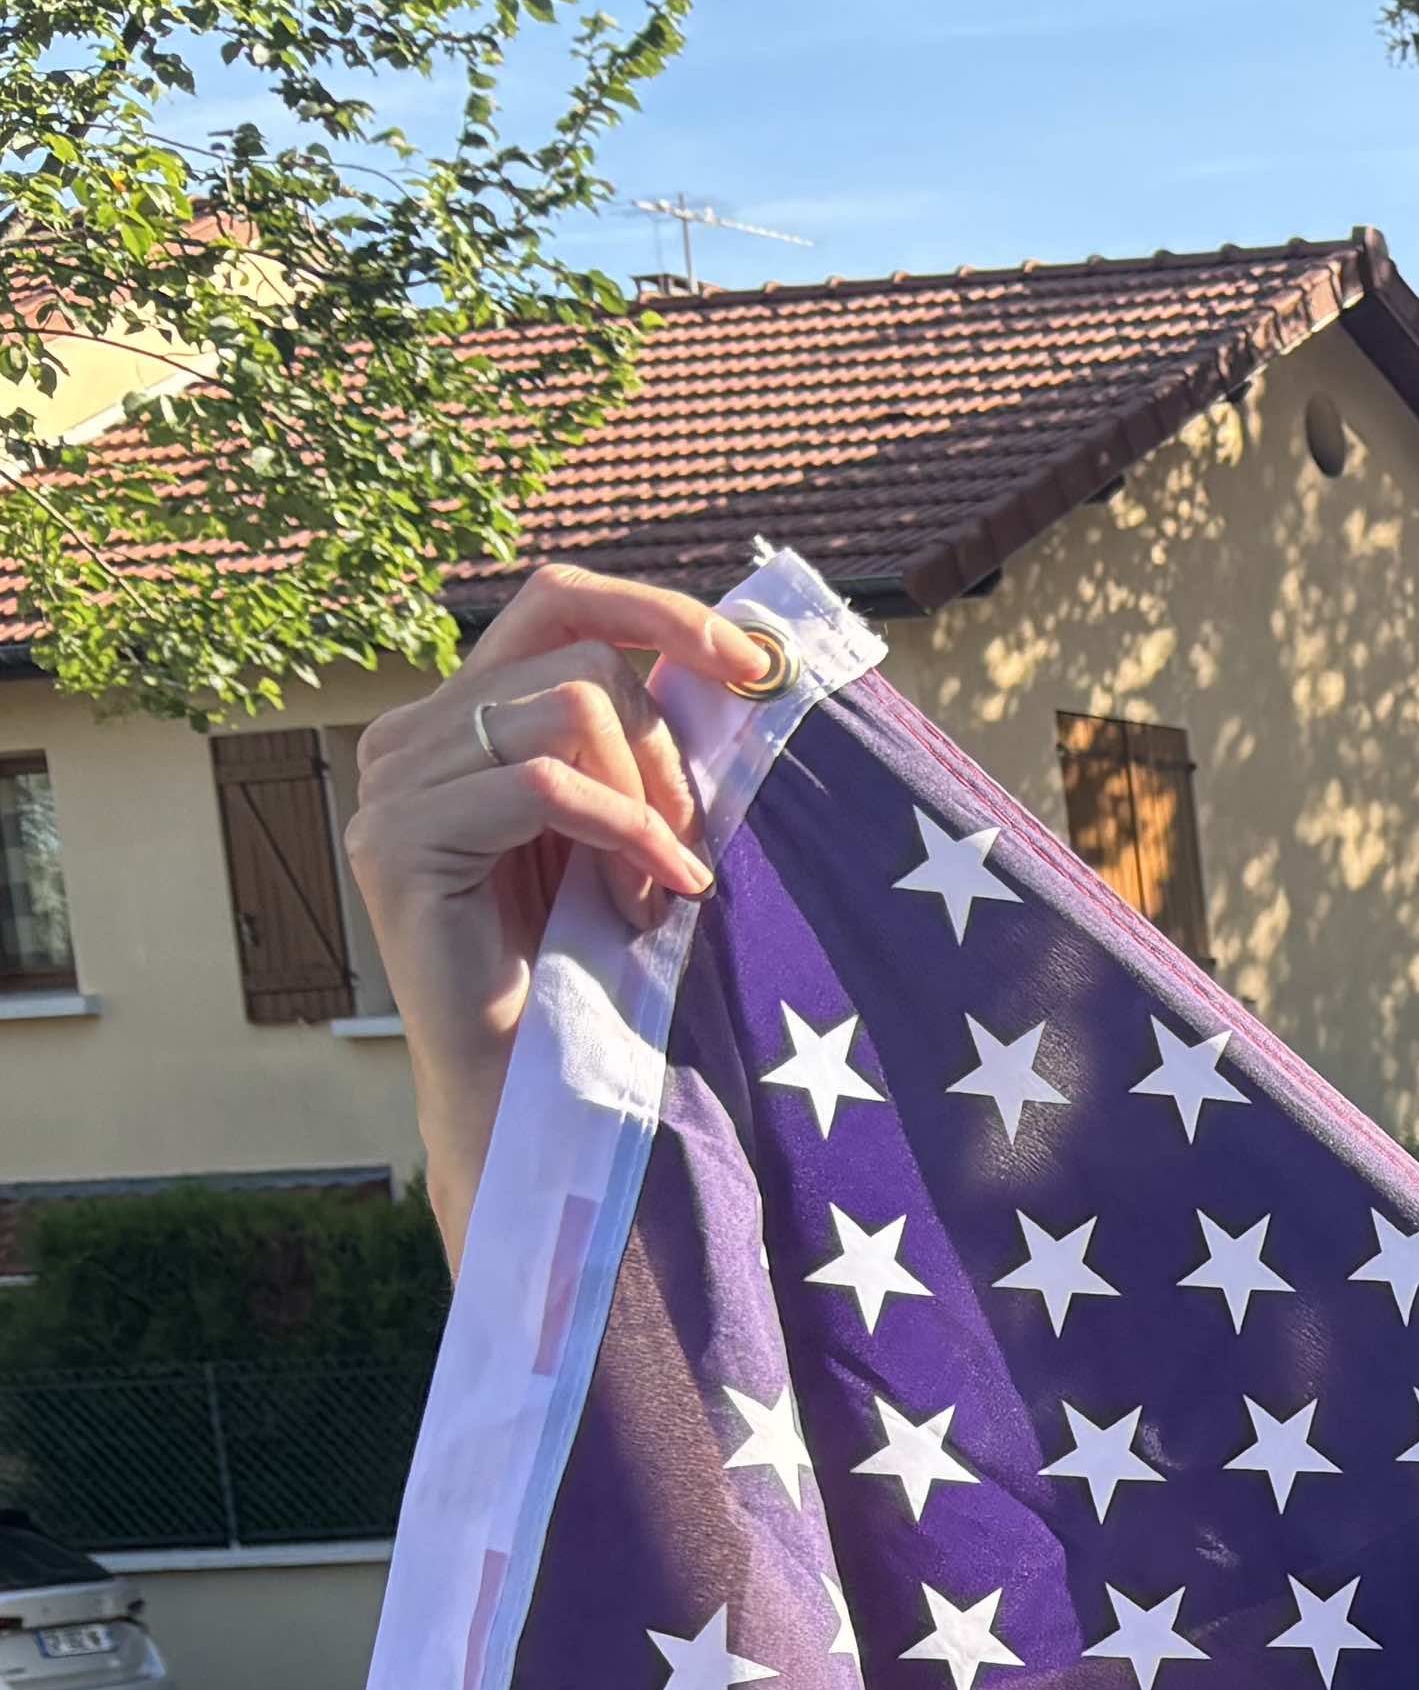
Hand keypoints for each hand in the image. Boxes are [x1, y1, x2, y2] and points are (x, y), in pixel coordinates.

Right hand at [341, 566, 763, 1228]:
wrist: (529, 1088)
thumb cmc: (593, 968)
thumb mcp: (628, 830)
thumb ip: (642, 746)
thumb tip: (738, 659)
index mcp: (463, 719)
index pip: (557, 601)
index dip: (658, 611)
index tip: (754, 663)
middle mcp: (411, 736)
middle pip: (580, 653)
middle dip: (667, 745)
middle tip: (691, 846)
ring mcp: (393, 785)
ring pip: (568, 707)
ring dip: (646, 800)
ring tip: (657, 891)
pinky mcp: (398, 842)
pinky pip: (545, 785)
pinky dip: (625, 835)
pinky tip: (654, 900)